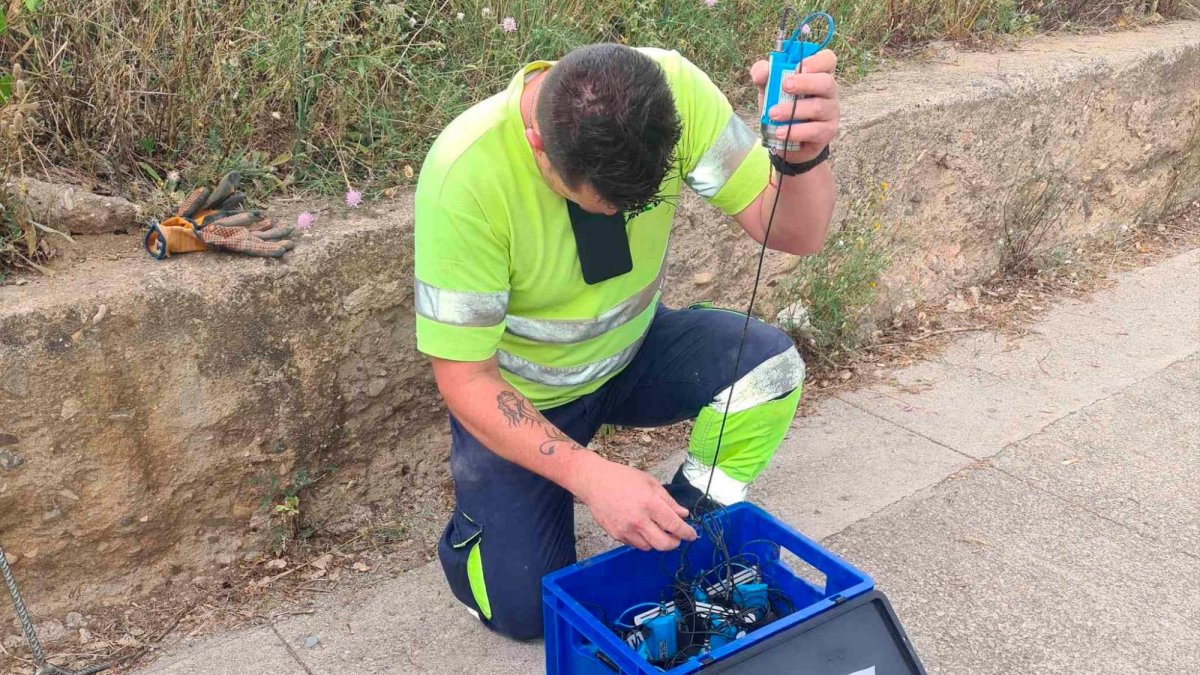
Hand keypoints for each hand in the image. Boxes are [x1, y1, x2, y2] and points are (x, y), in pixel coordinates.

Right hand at [574, 458, 697, 551]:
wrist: (594, 482)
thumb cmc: (622, 478)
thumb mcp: (650, 482)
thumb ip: (668, 500)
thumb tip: (683, 514)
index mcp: (650, 503)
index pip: (674, 525)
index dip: (687, 533)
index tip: (692, 535)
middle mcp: (638, 520)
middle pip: (664, 544)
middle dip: (674, 543)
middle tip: (677, 537)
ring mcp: (626, 530)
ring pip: (650, 547)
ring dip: (658, 542)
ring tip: (657, 530)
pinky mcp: (616, 535)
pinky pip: (635, 545)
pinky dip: (643, 540)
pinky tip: (642, 528)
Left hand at [750, 49, 839, 162]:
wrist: (784, 138)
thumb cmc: (781, 105)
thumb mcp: (768, 87)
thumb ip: (763, 75)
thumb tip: (763, 72)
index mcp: (818, 73)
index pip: (827, 59)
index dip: (815, 61)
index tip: (796, 66)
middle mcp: (829, 91)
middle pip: (826, 82)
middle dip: (805, 83)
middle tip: (785, 86)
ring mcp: (831, 111)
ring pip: (818, 107)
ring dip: (793, 110)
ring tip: (773, 114)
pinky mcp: (827, 131)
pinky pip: (814, 130)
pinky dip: (796, 131)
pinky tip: (781, 132)